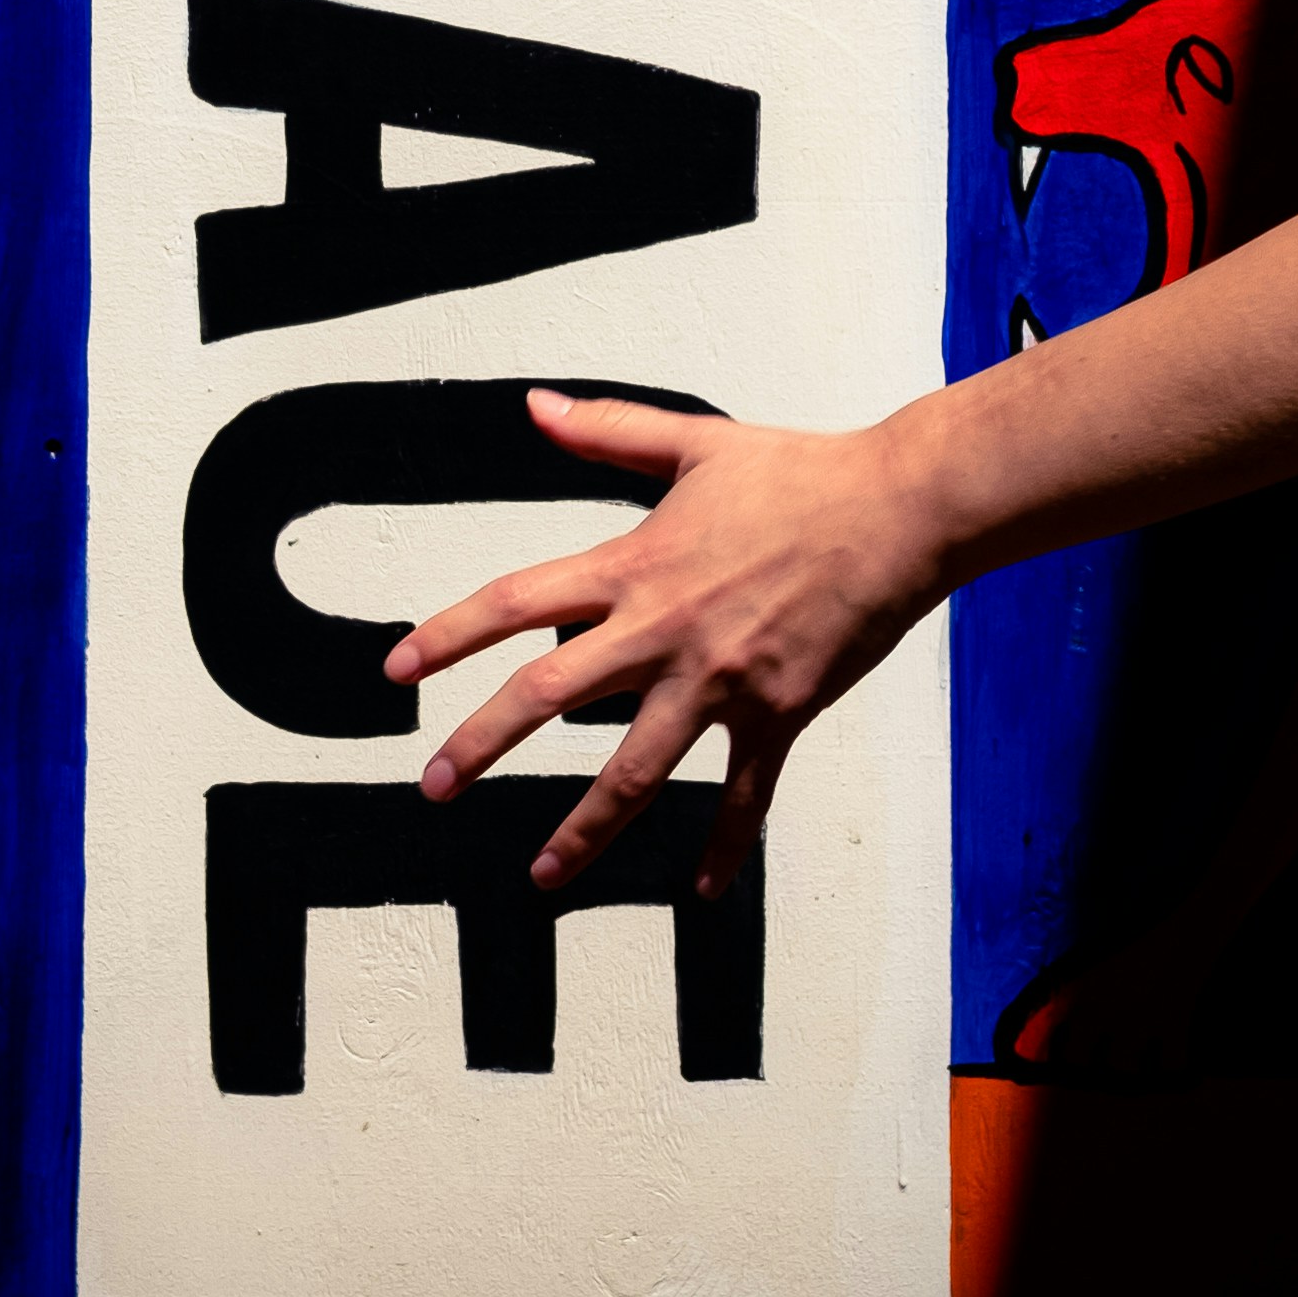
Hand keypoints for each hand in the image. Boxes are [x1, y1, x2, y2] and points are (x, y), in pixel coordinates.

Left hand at [384, 389, 946, 896]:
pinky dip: (725, 846)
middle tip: (431, 784)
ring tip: (541, 874)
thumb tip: (533, 406)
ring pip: (634, 769)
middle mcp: (665, 630)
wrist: (900, 509)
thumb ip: (608, 433)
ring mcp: (720, 681)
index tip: (397, 670)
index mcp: (636, 566)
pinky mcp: (779, 714)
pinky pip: (744, 796)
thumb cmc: (801, 472)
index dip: (448, 634)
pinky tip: (703, 890)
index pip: (517, 600)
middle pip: (549, 695)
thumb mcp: (695, 444)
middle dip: (481, 743)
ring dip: (584, 828)